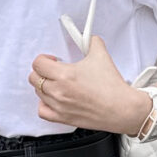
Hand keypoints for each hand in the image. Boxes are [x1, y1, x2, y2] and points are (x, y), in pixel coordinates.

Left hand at [29, 36, 149, 134]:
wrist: (121, 108)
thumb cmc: (112, 88)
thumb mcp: (102, 56)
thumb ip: (92, 42)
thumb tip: (90, 38)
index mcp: (64, 74)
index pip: (38, 63)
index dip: (44, 58)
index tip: (53, 60)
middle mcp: (58, 91)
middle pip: (34, 78)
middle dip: (43, 71)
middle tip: (54, 70)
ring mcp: (59, 106)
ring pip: (38, 93)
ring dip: (45, 86)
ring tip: (58, 83)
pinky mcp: (63, 118)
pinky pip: (42, 111)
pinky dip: (44, 104)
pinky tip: (54, 99)